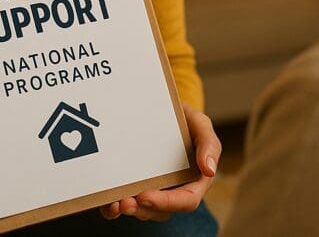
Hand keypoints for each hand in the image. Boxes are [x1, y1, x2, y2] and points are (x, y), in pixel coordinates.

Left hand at [100, 103, 220, 221]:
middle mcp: (174, 189)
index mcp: (194, 180)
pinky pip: (127, 203)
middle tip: (125, 203)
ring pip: (144, 211)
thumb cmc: (184, 120)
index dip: (167, 203)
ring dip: (129, 211)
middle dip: (143, 210)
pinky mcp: (135, 186)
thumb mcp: (199, 124)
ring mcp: (154, 189)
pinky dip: (115, 209)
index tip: (146, 196)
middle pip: (162, 211)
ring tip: (114, 205)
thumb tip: (210, 170)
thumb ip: (208, 143)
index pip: (186, 200)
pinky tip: (107, 204)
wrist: (159, 108)